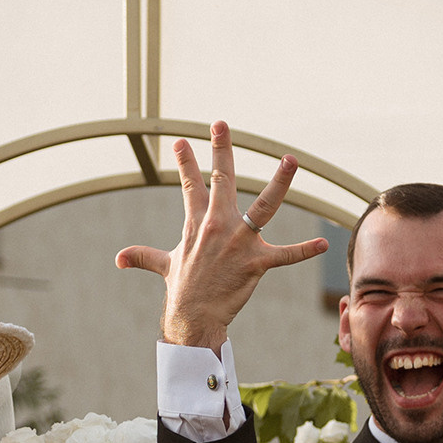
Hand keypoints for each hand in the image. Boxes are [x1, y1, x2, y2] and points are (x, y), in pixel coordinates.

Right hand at [114, 121, 329, 346]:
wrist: (192, 318)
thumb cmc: (181, 291)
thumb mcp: (163, 266)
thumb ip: (143, 257)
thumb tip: (118, 259)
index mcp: (197, 224)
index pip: (189, 185)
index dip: (184, 162)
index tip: (180, 142)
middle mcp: (217, 226)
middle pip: (222, 179)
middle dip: (221, 150)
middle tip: (221, 124)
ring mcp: (238, 243)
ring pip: (264, 206)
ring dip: (280, 182)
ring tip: (290, 160)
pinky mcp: (255, 263)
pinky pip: (285, 255)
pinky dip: (305, 250)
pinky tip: (324, 243)